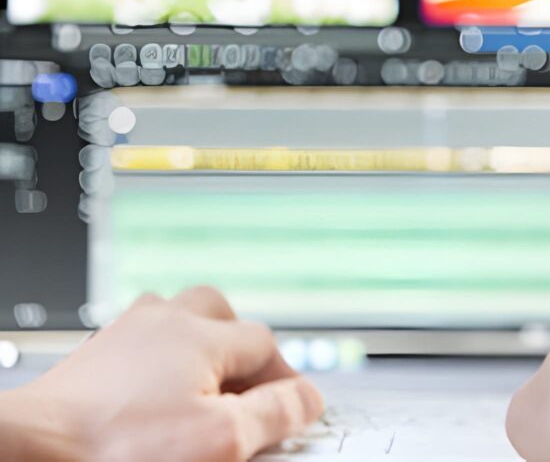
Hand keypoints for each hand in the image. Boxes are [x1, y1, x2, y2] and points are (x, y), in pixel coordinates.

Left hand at [0, 287, 322, 461]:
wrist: (31, 451)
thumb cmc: (118, 449)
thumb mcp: (219, 440)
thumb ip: (273, 414)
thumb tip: (307, 398)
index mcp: (201, 333)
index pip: (266, 344)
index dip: (286, 380)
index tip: (293, 410)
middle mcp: (163, 320)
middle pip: (222, 313)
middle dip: (243, 346)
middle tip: (251, 387)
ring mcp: (124, 333)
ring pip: (178, 316)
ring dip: (201, 344)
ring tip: (207, 384)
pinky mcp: (94, 356)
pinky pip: (142, 340)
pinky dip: (162, 360)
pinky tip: (158, 393)